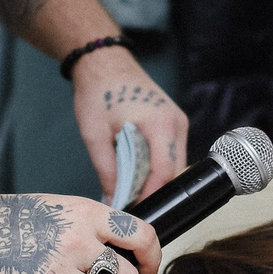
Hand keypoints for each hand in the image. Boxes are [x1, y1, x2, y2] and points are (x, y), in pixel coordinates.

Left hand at [70, 45, 190, 198]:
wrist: (104, 63)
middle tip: (132, 205)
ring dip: (156, 178)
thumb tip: (114, 201)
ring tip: (133, 191)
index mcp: (159, 123)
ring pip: (175, 163)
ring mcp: (177, 121)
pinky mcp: (172, 122)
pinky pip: (171, 152)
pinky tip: (139, 172)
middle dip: (155, 190)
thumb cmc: (98, 93)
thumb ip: (107, 170)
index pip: (164, 171)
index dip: (151, 195)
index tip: (135, 210)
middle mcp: (175, 122)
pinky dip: (157, 165)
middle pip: (174, 170)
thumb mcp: (95, 135)